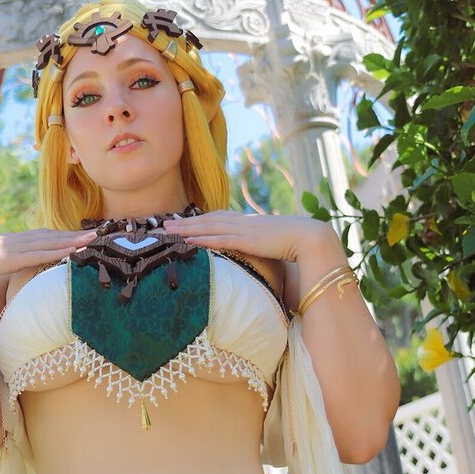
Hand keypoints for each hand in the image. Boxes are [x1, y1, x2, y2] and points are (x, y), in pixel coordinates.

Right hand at [0, 228, 97, 279]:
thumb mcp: (0, 259)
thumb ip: (12, 260)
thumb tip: (18, 265)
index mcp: (21, 240)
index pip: (50, 235)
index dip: (68, 233)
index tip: (85, 233)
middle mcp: (25, 239)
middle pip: (57, 234)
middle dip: (78, 233)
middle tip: (100, 231)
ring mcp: (23, 247)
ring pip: (55, 241)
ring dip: (75, 239)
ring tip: (94, 238)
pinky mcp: (19, 257)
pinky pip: (44, 254)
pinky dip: (60, 250)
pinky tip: (74, 250)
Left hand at [166, 210, 341, 263]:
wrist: (310, 238)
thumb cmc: (298, 244)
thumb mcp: (275, 244)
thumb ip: (263, 247)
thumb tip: (260, 254)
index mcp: (249, 222)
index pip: (219, 219)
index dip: (199, 220)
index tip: (183, 222)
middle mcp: (243, 222)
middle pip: (207, 220)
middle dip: (185, 223)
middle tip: (164, 225)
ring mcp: (243, 229)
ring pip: (207, 226)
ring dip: (185, 229)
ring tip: (167, 231)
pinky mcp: (245, 239)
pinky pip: (217, 238)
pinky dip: (200, 238)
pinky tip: (187, 240)